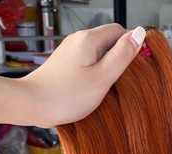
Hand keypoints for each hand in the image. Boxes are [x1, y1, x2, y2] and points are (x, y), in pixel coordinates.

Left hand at [18, 24, 145, 126]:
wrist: (32, 104)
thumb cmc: (66, 95)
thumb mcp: (102, 77)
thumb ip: (122, 55)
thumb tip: (140, 34)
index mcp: (89, 39)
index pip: (120, 31)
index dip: (131, 47)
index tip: (135, 68)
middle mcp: (78, 40)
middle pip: (108, 41)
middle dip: (119, 59)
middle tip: (120, 82)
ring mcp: (69, 52)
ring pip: (97, 54)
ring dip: (106, 68)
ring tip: (106, 89)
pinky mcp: (64, 65)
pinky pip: (86, 64)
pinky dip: (94, 74)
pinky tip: (92, 90)